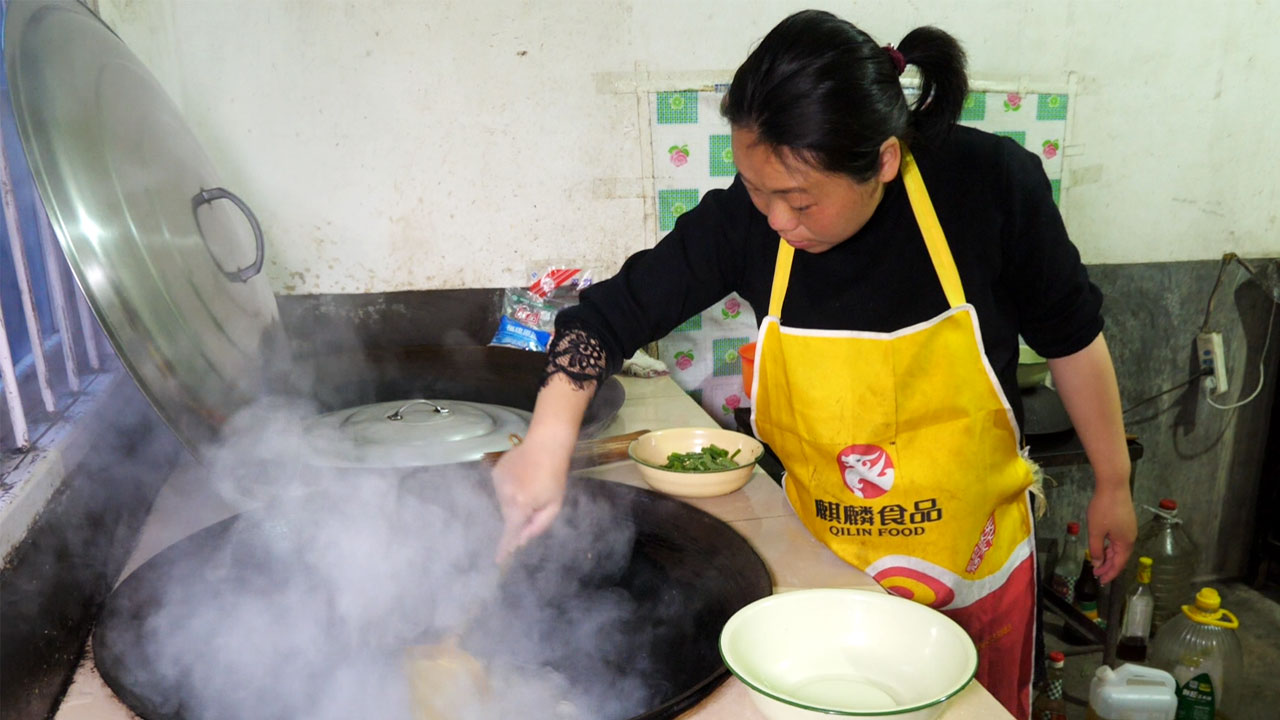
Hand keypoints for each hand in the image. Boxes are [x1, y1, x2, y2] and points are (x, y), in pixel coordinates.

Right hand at [492, 437, 570, 561]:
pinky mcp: (495, 473)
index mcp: (520, 505)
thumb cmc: (555, 476)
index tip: (500, 561)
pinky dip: (510, 489)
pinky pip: (501, 489)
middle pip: (508, 517)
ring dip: (514, 502)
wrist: (545, 445)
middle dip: (518, 517)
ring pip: (503, 503)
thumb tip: (522, 540)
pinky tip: (522, 478)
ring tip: (530, 486)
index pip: (510, 532)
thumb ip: (539, 525)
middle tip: (535, 502)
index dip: (505, 548)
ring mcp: (497, 483)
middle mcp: (504, 495)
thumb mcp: (554, 504)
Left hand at [1086, 484, 1136, 583]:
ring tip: (1098, 563)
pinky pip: (1119, 540)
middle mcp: (1131, 538)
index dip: (1109, 574)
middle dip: (1109, 567)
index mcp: (1126, 543)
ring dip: (1109, 557)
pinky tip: (1103, 547)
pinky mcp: (1126, 521)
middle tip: (1097, 574)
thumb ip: (1096, 549)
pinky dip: (1111, 547)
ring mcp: (1129, 529)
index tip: (1100, 581)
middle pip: (1120, 558)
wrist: (1114, 485)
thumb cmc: (1104, 508)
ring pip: (1119, 549)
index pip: (1118, 564)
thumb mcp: (1096, 531)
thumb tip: (1098, 563)